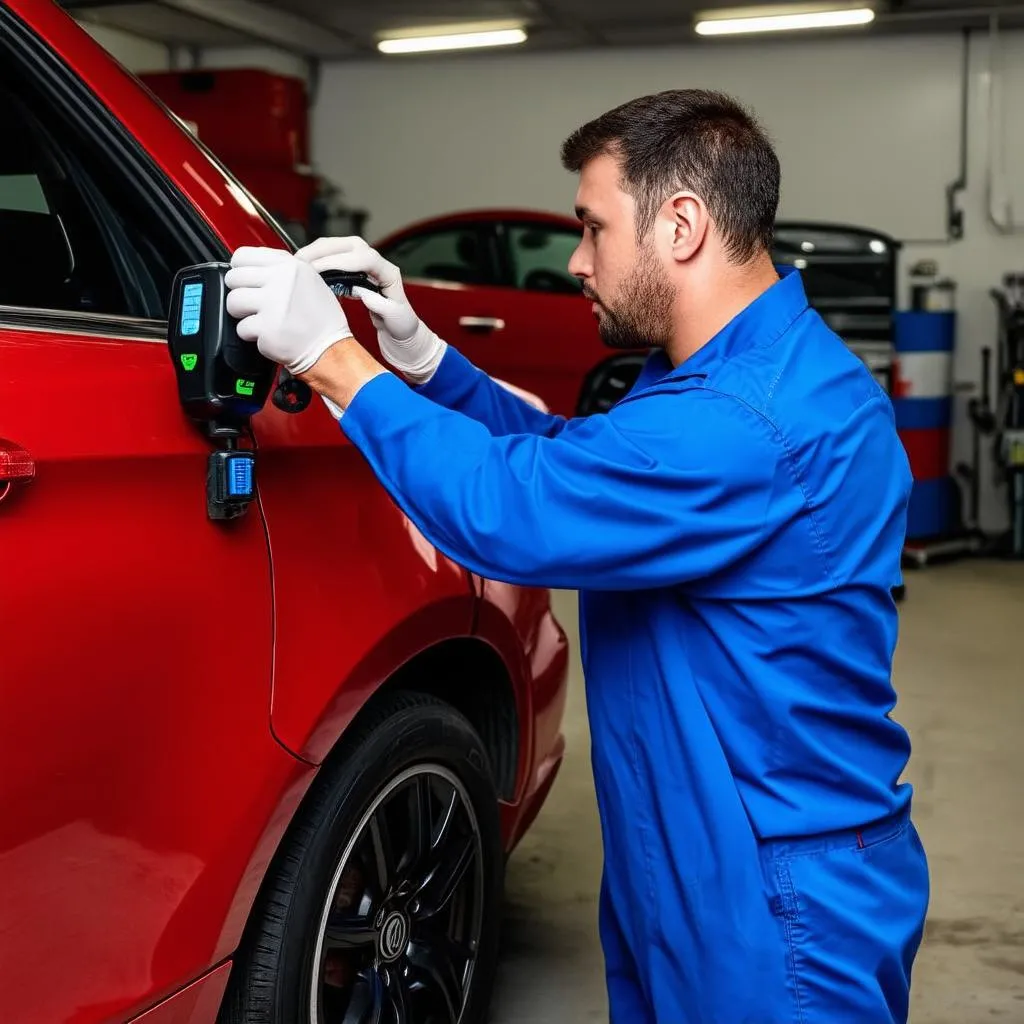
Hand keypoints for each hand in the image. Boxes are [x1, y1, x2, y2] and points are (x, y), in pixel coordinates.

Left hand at [225, 247, 352, 375]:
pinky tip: (267, 334)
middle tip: (253, 303)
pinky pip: (241, 328)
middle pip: (234, 278)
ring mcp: (272, 304)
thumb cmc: (321, 319)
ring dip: (242, 313)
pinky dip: (251, 334)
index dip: (239, 269)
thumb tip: (255, 264)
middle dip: (240, 292)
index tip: (245, 280)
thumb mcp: (309, 279)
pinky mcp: (266, 328)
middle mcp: (281, 281)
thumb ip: (282, 267)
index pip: (243, 255)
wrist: (329, 347)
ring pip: (233, 301)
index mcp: (290, 266)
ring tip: (258, 318)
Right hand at [296, 236, 445, 384]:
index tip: (320, 269)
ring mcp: (365, 263)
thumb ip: (382, 307)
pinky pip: (335, 256)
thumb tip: (361, 292)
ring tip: (298, 262)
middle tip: (300, 262)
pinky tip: (306, 267)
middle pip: (350, 245)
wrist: (400, 328)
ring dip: (318, 251)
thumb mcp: (397, 320)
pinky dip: (319, 258)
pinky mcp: (354, 268)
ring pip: (340, 246)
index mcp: (389, 273)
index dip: (341, 261)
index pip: (366, 258)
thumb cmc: (401, 325)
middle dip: (324, 250)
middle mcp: (377, 263)